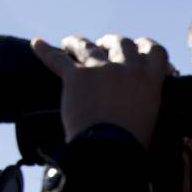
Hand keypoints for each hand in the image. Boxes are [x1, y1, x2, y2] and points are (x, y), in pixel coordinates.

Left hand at [31, 34, 170, 149]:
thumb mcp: (152, 117)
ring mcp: (100, 69)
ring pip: (88, 45)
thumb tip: (142, 100)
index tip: (140, 49)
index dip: (146, 47)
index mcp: (150, 79)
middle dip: (112, 43)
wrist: (109, 149)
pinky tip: (37, 44)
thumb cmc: (133, 143)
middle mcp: (126, 68)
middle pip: (121, 42)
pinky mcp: (76, 76)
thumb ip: (148, 99)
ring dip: (79, 42)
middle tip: (105, 46)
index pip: (154, 51)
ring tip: (71, 43)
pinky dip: (45, 51)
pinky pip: (56, 59)